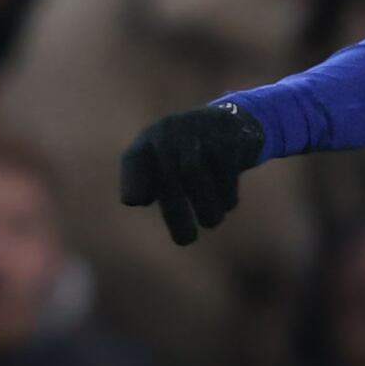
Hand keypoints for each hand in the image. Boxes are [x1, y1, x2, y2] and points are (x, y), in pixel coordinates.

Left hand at [119, 103, 266, 246]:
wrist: (232, 124)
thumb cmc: (191, 154)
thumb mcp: (166, 163)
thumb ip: (149, 182)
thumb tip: (133, 200)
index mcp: (149, 141)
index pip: (134, 161)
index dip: (133, 181)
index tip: (132, 203)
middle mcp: (169, 133)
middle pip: (168, 176)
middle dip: (176, 213)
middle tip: (185, 242)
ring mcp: (198, 133)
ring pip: (194, 174)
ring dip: (205, 205)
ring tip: (211, 222)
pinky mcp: (227, 139)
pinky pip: (224, 172)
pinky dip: (226, 194)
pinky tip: (227, 205)